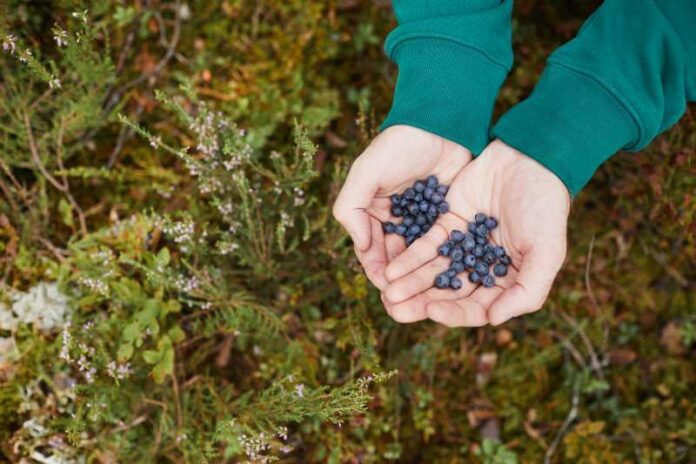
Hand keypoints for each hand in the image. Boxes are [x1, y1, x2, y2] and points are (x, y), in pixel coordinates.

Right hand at [333, 125, 470, 301]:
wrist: (441, 123)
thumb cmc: (399, 145)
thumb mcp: (366, 172)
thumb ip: (351, 207)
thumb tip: (358, 246)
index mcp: (371, 213)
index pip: (370, 251)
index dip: (376, 272)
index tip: (386, 291)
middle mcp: (395, 221)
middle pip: (395, 261)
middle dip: (399, 284)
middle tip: (406, 307)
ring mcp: (422, 221)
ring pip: (418, 259)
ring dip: (420, 280)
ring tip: (428, 301)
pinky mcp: (447, 219)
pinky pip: (442, 247)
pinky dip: (442, 264)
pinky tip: (449, 281)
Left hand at [382, 140, 570, 325]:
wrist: (529, 159)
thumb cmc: (545, 207)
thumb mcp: (547, 251)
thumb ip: (527, 290)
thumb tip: (493, 320)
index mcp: (507, 281)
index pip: (476, 307)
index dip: (453, 312)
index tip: (432, 310)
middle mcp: (482, 268)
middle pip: (447, 294)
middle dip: (421, 303)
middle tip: (395, 310)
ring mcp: (462, 247)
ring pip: (432, 273)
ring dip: (410, 285)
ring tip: (387, 294)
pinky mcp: (447, 225)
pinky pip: (425, 247)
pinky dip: (408, 259)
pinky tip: (391, 270)